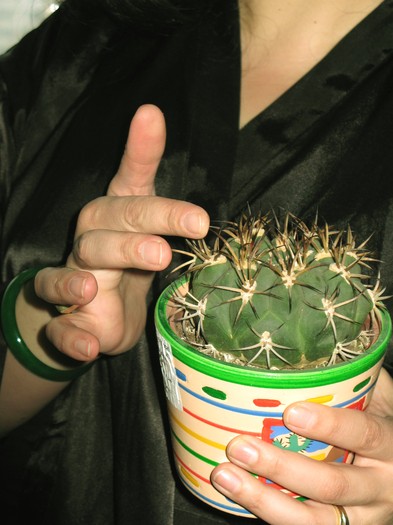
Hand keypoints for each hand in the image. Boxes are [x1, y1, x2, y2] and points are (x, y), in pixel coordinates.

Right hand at [33, 104, 208, 360]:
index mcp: (121, 217)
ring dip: (93, 270)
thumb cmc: (129, 272)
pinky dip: (70, 335)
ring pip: (82, 264)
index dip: (141, 148)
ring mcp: (76, 276)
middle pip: (114, 220)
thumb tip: (204, 218)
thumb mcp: (153, 245)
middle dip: (149, 221)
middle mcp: (94, 238)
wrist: (92, 321)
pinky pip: (61, 325)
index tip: (151, 114)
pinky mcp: (68, 318)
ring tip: (97, 286)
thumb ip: (173, 228)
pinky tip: (89, 347)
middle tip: (192, 224)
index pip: (132, 178)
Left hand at [211, 367, 392, 523]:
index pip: (363, 434)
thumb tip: (318, 349)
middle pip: (331, 484)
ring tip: (226, 476)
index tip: (291, 412)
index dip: (329, 425)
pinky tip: (237, 493)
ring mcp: (360, 516)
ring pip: (313, 521)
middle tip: (240, 447)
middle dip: (281, 467)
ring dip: (263, 500)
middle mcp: (379, 487)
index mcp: (389, 445)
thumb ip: (360, 380)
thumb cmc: (383, 426)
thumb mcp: (383, 401)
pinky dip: (266, 513)